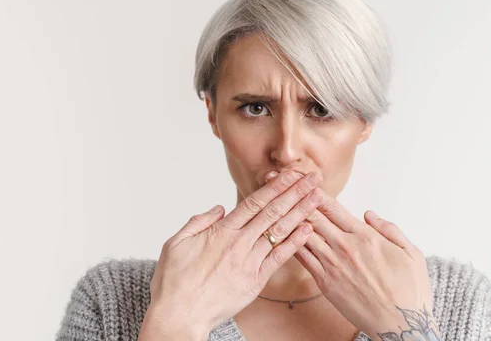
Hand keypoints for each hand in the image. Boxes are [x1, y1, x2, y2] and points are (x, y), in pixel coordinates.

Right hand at [147, 170, 323, 333]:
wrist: (179, 316)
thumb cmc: (173, 282)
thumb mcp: (176, 243)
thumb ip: (198, 222)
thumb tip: (219, 208)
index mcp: (220, 231)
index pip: (254, 202)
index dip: (275, 186)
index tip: (291, 174)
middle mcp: (238, 243)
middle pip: (272, 212)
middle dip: (295, 193)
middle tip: (313, 179)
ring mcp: (248, 262)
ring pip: (279, 232)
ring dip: (301, 213)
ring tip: (317, 198)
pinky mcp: (255, 282)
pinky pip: (279, 258)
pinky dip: (294, 243)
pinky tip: (308, 230)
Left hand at [292, 187, 439, 339]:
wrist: (401, 325)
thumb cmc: (409, 291)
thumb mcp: (411, 253)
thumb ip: (389, 229)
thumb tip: (369, 214)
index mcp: (365, 236)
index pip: (333, 208)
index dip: (315, 192)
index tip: (303, 181)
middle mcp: (345, 247)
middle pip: (314, 217)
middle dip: (295, 199)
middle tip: (279, 185)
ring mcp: (333, 265)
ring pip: (304, 235)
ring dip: (289, 218)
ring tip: (274, 205)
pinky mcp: (325, 282)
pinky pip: (303, 258)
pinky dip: (291, 244)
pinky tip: (281, 234)